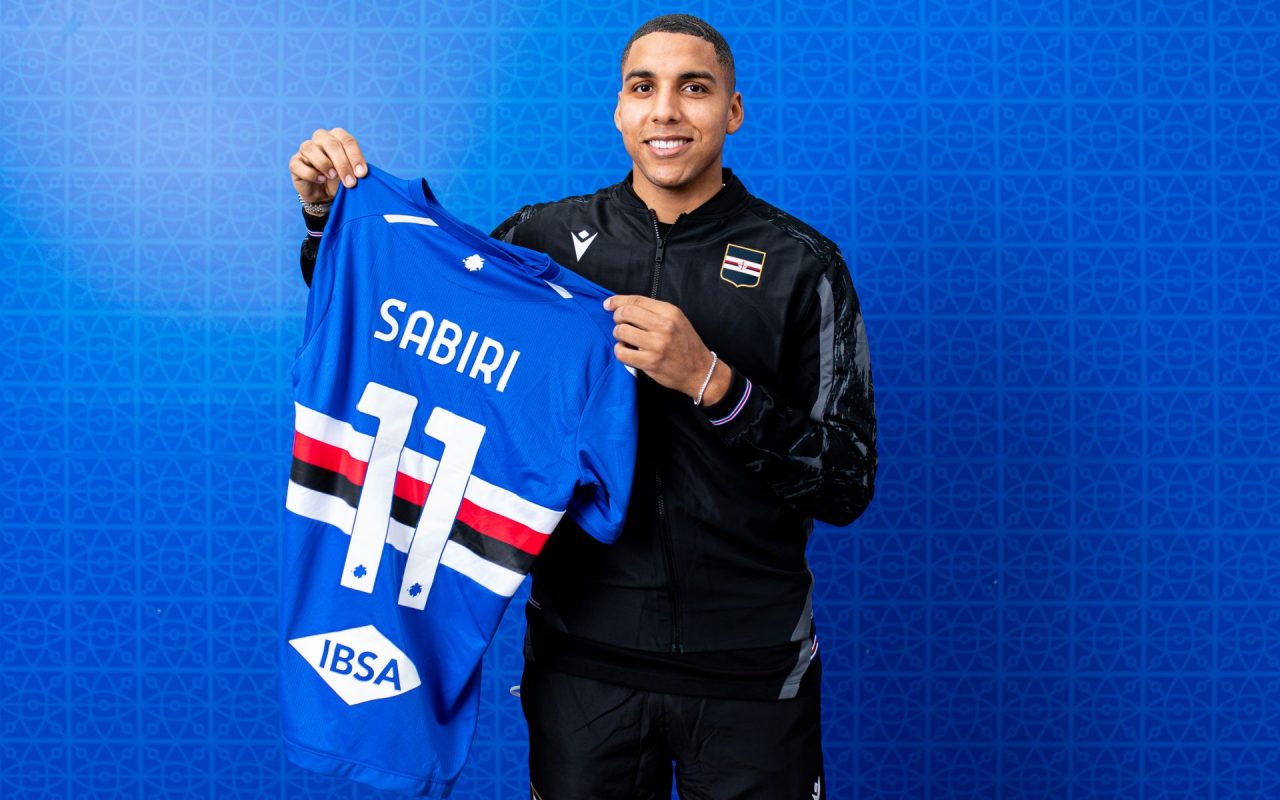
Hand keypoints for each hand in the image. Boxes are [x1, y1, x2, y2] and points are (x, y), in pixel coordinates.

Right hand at [289, 127, 368, 204]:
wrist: (325, 195)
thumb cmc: (340, 180)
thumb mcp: (352, 174)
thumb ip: (356, 170)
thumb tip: (361, 172)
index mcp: (337, 137)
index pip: (347, 140)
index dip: (355, 156)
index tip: (362, 174)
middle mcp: (320, 139)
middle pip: (331, 144)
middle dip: (343, 164)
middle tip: (351, 183)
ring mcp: (305, 149)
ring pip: (311, 149)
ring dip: (324, 164)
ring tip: (333, 177)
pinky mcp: (295, 163)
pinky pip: (298, 164)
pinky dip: (311, 173)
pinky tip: (320, 180)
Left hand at [605, 295, 730, 403]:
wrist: (700, 371)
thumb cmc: (685, 344)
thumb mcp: (676, 320)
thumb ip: (654, 312)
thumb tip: (623, 305)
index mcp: (670, 312)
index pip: (636, 301)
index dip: (617, 301)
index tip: (608, 304)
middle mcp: (664, 326)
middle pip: (625, 313)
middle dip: (617, 318)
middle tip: (621, 325)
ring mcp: (657, 345)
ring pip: (621, 331)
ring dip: (619, 335)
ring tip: (627, 340)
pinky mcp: (650, 362)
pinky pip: (622, 353)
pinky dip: (620, 351)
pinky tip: (627, 351)